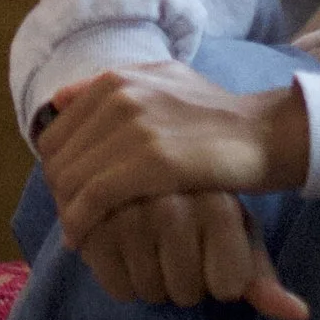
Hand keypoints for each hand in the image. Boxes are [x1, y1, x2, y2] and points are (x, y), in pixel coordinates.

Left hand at [38, 68, 311, 319]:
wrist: (264, 133)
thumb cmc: (215, 114)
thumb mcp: (164, 81)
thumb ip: (113, 85)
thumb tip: (58, 98)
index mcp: (116, 80)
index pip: (55, 132)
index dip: (55, 168)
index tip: (66, 195)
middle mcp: (120, 96)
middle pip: (59, 157)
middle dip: (58, 193)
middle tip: (68, 220)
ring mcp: (135, 127)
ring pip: (72, 178)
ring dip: (66, 211)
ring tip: (75, 233)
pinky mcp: (152, 162)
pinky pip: (94, 197)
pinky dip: (81, 221)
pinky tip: (82, 239)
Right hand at [75, 187, 309, 319]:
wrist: (141, 165)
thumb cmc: (203, 207)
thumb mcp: (238, 236)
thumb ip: (263, 280)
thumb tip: (300, 315)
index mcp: (217, 202)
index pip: (228, 287)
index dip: (222, 282)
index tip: (215, 253)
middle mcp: (174, 201)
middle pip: (188, 293)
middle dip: (185, 284)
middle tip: (178, 251)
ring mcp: (129, 210)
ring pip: (153, 292)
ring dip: (153, 284)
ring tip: (150, 248)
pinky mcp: (93, 221)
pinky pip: (120, 288)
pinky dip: (124, 283)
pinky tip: (125, 253)